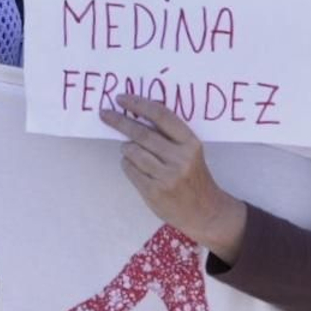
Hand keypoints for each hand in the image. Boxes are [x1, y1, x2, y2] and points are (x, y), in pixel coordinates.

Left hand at [98, 94, 247, 261]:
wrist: (204, 211)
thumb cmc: (193, 176)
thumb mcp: (190, 151)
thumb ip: (169, 135)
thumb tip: (138, 111)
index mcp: (190, 143)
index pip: (161, 116)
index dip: (139, 104)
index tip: (122, 98)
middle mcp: (180, 159)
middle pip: (142, 134)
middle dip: (120, 121)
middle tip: (105, 114)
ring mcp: (166, 176)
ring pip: (132, 151)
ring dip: (126, 147)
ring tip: (130, 149)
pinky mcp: (153, 191)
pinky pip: (129, 169)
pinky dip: (127, 163)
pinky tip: (133, 164)